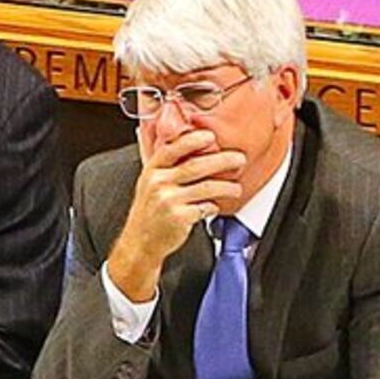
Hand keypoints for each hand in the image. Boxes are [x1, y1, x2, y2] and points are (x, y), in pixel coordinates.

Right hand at [106, 123, 245, 297]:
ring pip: (206, 188)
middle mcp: (158, 183)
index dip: (192, 140)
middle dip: (222, 161)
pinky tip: (216, 206)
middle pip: (196, 166)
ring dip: (227, 187)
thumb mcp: (149, 183)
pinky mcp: (178, 218)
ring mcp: (168, 201)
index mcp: (152, 171)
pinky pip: (205, 208)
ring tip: (236, 188)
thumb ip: (166, 165)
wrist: (140, 242)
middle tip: (239, 160)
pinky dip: (214, 207)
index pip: (173, 149)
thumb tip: (187, 144)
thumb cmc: (150, 211)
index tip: (210, 136)